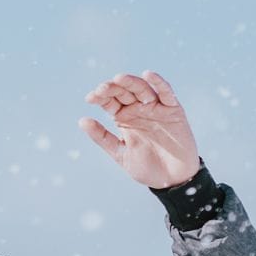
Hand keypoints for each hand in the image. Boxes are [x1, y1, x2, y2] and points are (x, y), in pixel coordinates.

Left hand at [79, 70, 200, 190]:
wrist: (172, 180)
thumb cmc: (146, 167)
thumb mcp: (120, 153)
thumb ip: (103, 137)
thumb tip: (81, 120)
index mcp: (123, 118)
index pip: (109, 101)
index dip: (100, 97)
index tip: (90, 98)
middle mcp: (138, 109)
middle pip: (124, 92)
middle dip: (112, 88)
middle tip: (101, 89)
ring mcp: (156, 108)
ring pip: (142, 89)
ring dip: (131, 82)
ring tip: (119, 78)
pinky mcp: (173, 110)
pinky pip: (166, 93)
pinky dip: (159, 83)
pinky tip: (148, 75)